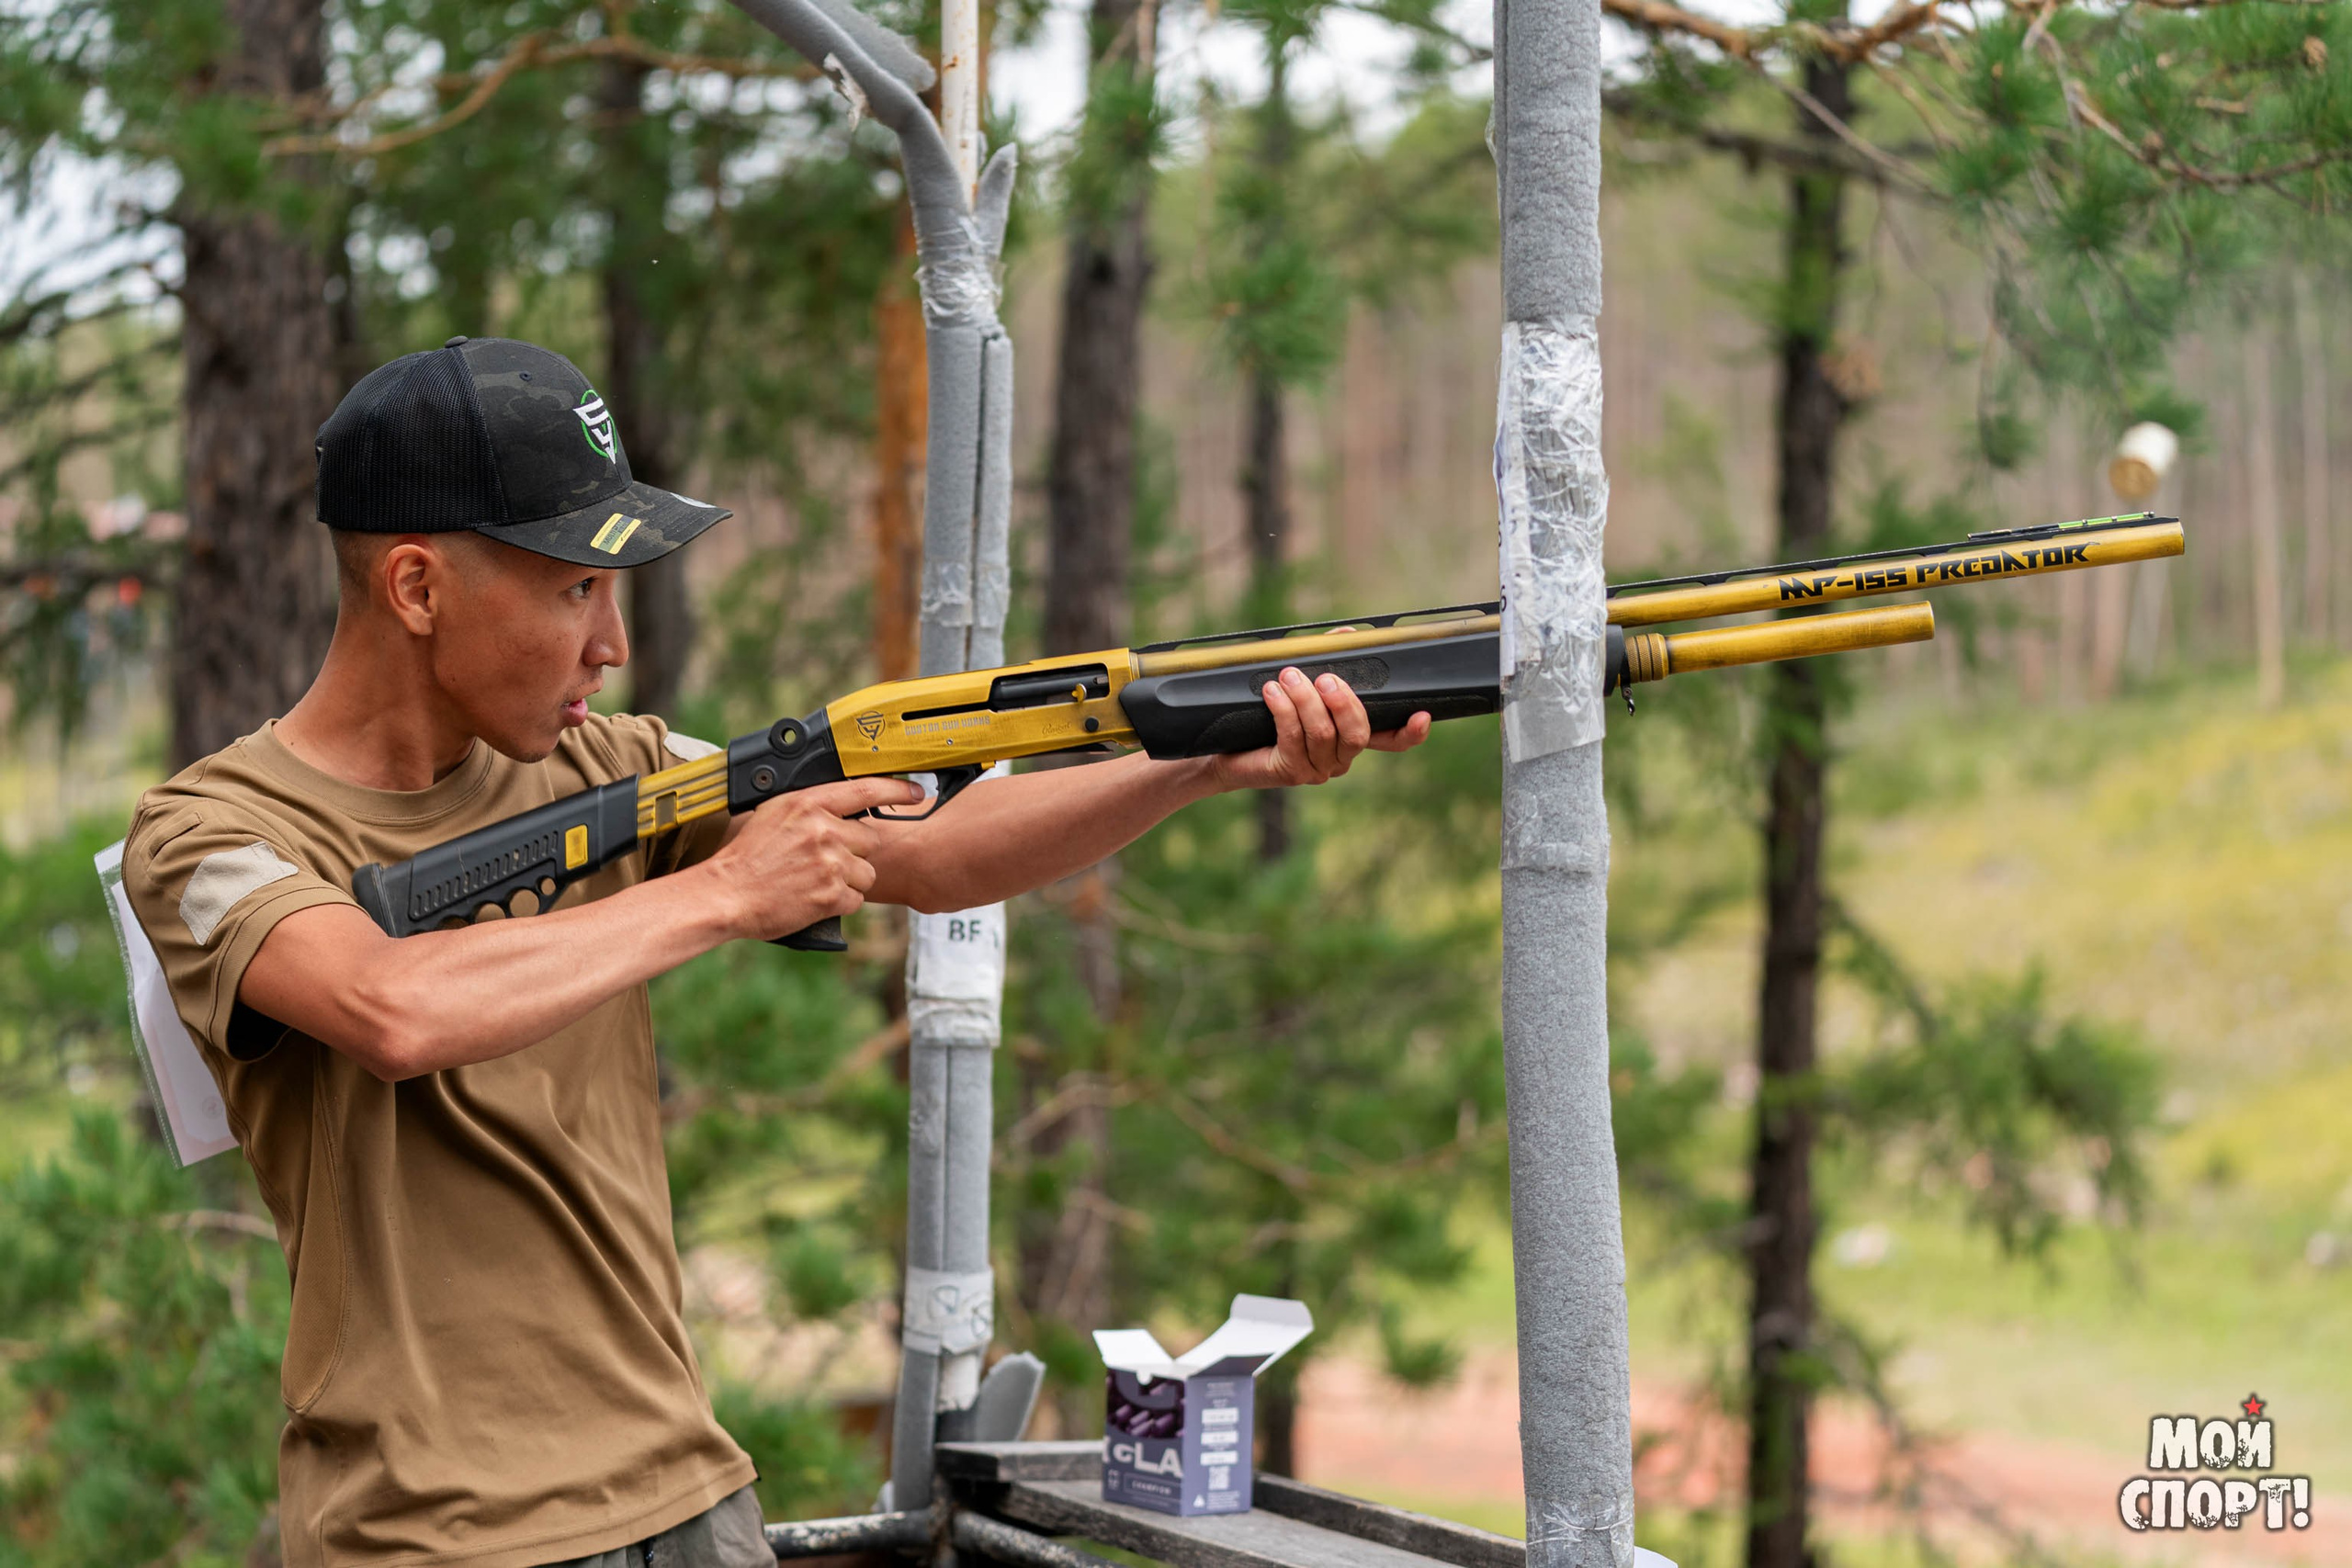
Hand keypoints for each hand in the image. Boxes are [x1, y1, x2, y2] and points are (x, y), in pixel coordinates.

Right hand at [704, 777, 927, 940]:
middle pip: (870, 839)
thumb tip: (842, 807)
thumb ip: (811, 807)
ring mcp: (831, 863)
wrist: (727, 893)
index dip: (896, 791)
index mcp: (809, 803)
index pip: (865, 790)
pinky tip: (814, 898)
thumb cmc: (747, 856)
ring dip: (850, 880)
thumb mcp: (775, 813)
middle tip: (824, 861)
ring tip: (816, 881)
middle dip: (855, 852)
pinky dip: (840, 903)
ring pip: (867, 872)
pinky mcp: (832, 894)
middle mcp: (824, 830)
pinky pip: (856, 899)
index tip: (917, 793)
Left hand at [1207, 663, 1431, 791]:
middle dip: (1344, 702)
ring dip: (1305, 700)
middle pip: (1358, 734)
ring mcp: (1316, 769)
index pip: (1391, 740)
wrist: (1224, 746)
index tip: (1422, 715)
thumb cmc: (1265, 711)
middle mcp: (1339, 758)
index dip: (1410, 732)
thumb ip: (1326, 657)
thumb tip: (1349, 634)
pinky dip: (1284, 709)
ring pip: (1323, 734)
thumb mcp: (1300, 680)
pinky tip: (1271, 691)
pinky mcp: (1289, 771)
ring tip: (1287, 676)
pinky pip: (1293, 738)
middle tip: (1325, 677)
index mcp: (1349, 736)